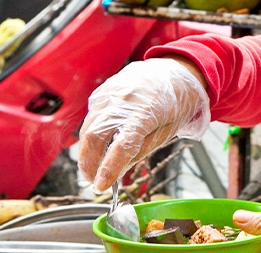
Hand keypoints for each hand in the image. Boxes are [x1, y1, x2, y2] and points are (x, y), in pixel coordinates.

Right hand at [78, 57, 210, 191]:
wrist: (174, 73)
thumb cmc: (175, 104)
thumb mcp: (166, 132)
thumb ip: (140, 151)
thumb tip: (116, 171)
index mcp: (145, 113)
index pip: (121, 146)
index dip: (108, 169)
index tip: (100, 186)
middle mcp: (124, 101)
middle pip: (95, 136)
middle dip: (89, 164)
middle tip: (93, 181)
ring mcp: (111, 93)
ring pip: (88, 128)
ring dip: (85, 152)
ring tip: (92, 168)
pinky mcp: (103, 91)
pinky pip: (91, 117)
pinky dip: (89, 135)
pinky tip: (96, 146)